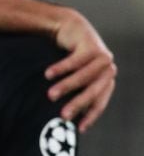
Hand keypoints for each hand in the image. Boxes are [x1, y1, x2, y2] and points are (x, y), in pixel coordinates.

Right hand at [47, 8, 116, 131]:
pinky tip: (48, 74)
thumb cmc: (69, 56)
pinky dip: (61, 68)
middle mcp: (108, 70)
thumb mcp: (74, 76)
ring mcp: (102, 57)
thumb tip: (66, 117)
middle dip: (77, 104)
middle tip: (62, 115)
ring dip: (66, 86)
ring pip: (83, 76)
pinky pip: (75, 61)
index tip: (78, 128)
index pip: (100, 102)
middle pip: (93, 91)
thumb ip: (75, 91)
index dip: (90, 116)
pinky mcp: (91, 45)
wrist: (70, 27)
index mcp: (106, 80)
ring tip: (50, 94)